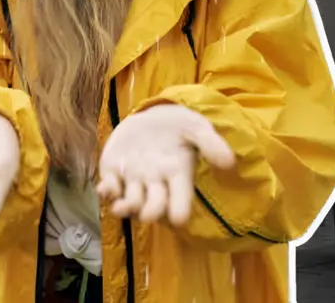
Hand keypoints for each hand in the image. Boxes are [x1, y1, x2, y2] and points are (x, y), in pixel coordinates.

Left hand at [96, 104, 235, 226]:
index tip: (179, 218)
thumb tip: (230, 162)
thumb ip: (211, 144)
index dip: (180, 209)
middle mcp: (156, 183)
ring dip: (125, 207)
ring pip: (130, 201)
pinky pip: (109, 187)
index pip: (181, 199)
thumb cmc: (178, 126)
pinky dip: (106, 191)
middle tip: (148, 215)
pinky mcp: (114, 172)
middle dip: (151, 211)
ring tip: (121, 208)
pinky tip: (105, 188)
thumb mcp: (196, 128)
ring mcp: (134, 180)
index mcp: (178, 176)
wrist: (152, 117)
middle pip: (154, 205)